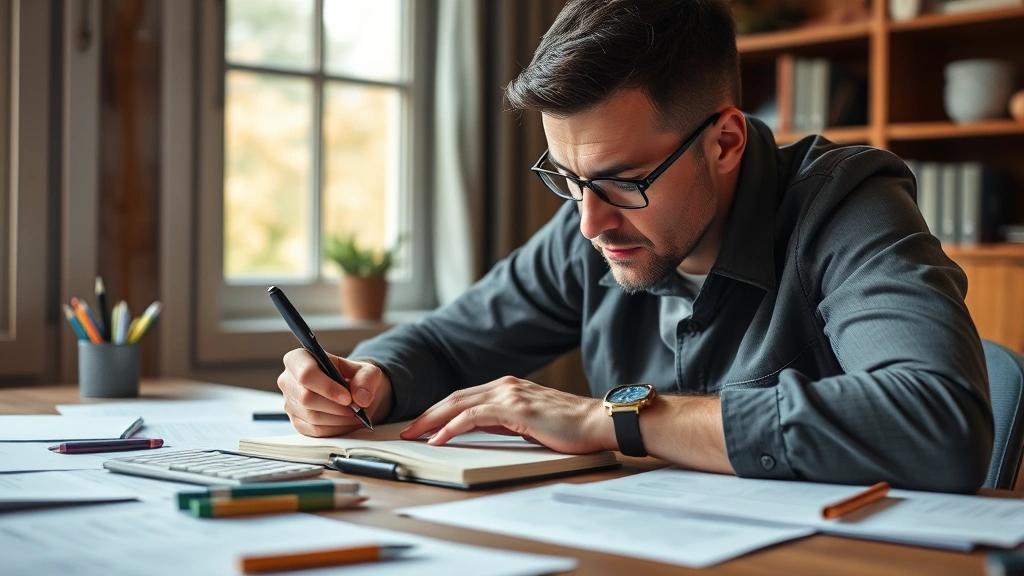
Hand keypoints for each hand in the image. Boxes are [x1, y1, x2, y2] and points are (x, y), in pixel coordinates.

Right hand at [277, 349, 392, 436]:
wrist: (351, 392)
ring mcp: (289, 402)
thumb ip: (366, 380)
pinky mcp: (296, 421)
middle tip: (356, 409)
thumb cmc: (354, 377)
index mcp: (299, 358)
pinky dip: (335, 429)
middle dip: (335, 407)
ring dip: (338, 419)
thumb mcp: (367, 371)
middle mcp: (288, 380)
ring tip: (356, 415)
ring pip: (311, 416)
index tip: (347, 398)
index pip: (306, 374)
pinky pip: (314, 430)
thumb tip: (361, 399)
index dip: (327, 388)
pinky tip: (348, 422)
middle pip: (306, 398)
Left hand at [399, 376, 612, 453]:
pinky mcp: (514, 408)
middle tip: (406, 431)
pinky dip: (451, 427)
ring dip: (431, 420)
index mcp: (508, 387)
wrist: (597, 422)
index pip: (463, 397)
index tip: (421, 426)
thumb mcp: (528, 422)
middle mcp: (505, 385)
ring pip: (458, 404)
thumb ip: (503, 420)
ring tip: (414, 435)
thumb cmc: (569, 427)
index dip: (438, 411)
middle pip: (454, 398)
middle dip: (427, 414)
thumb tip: (477, 428)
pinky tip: (438, 438)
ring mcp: (509, 394)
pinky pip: (473, 416)